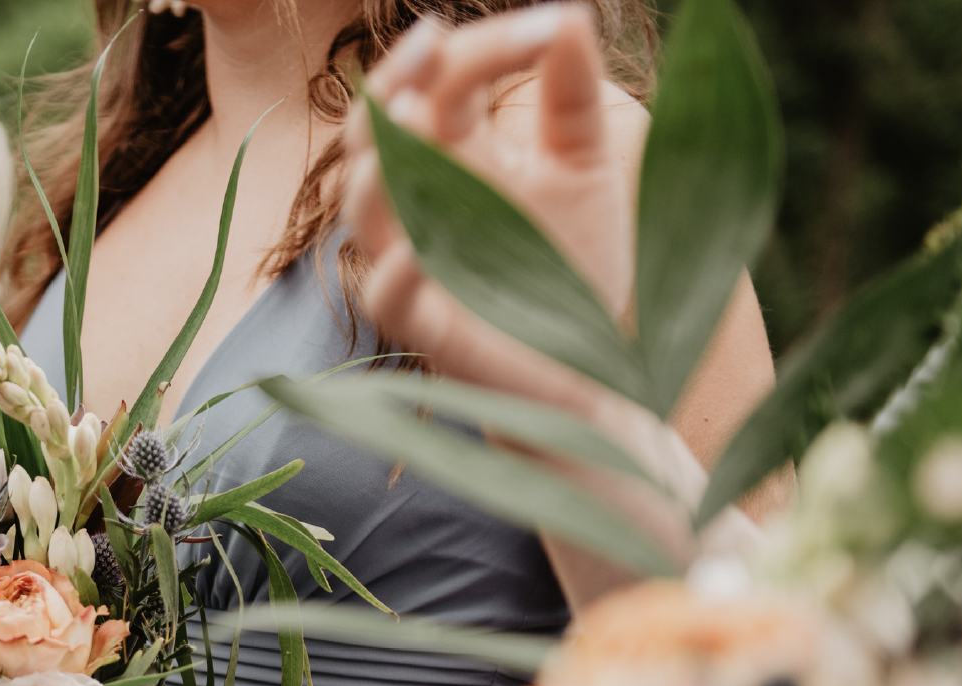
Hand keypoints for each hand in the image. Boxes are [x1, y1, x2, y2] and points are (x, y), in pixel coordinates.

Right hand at [344, 3, 638, 408]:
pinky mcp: (427, 329)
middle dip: (395, 82)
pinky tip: (417, 249)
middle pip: (377, 132)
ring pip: (365, 209)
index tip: (550, 25)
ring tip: (415, 117)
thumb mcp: (586, 168)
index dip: (484, 48)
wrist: (596, 374)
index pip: (442, 85)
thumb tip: (569, 15)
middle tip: (435, 39)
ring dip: (381, 165)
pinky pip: (387, 298)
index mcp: (455, 157)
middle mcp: (422, 204)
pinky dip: (395, 273)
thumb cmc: (576, 270)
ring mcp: (415, 265)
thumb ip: (571, 97)